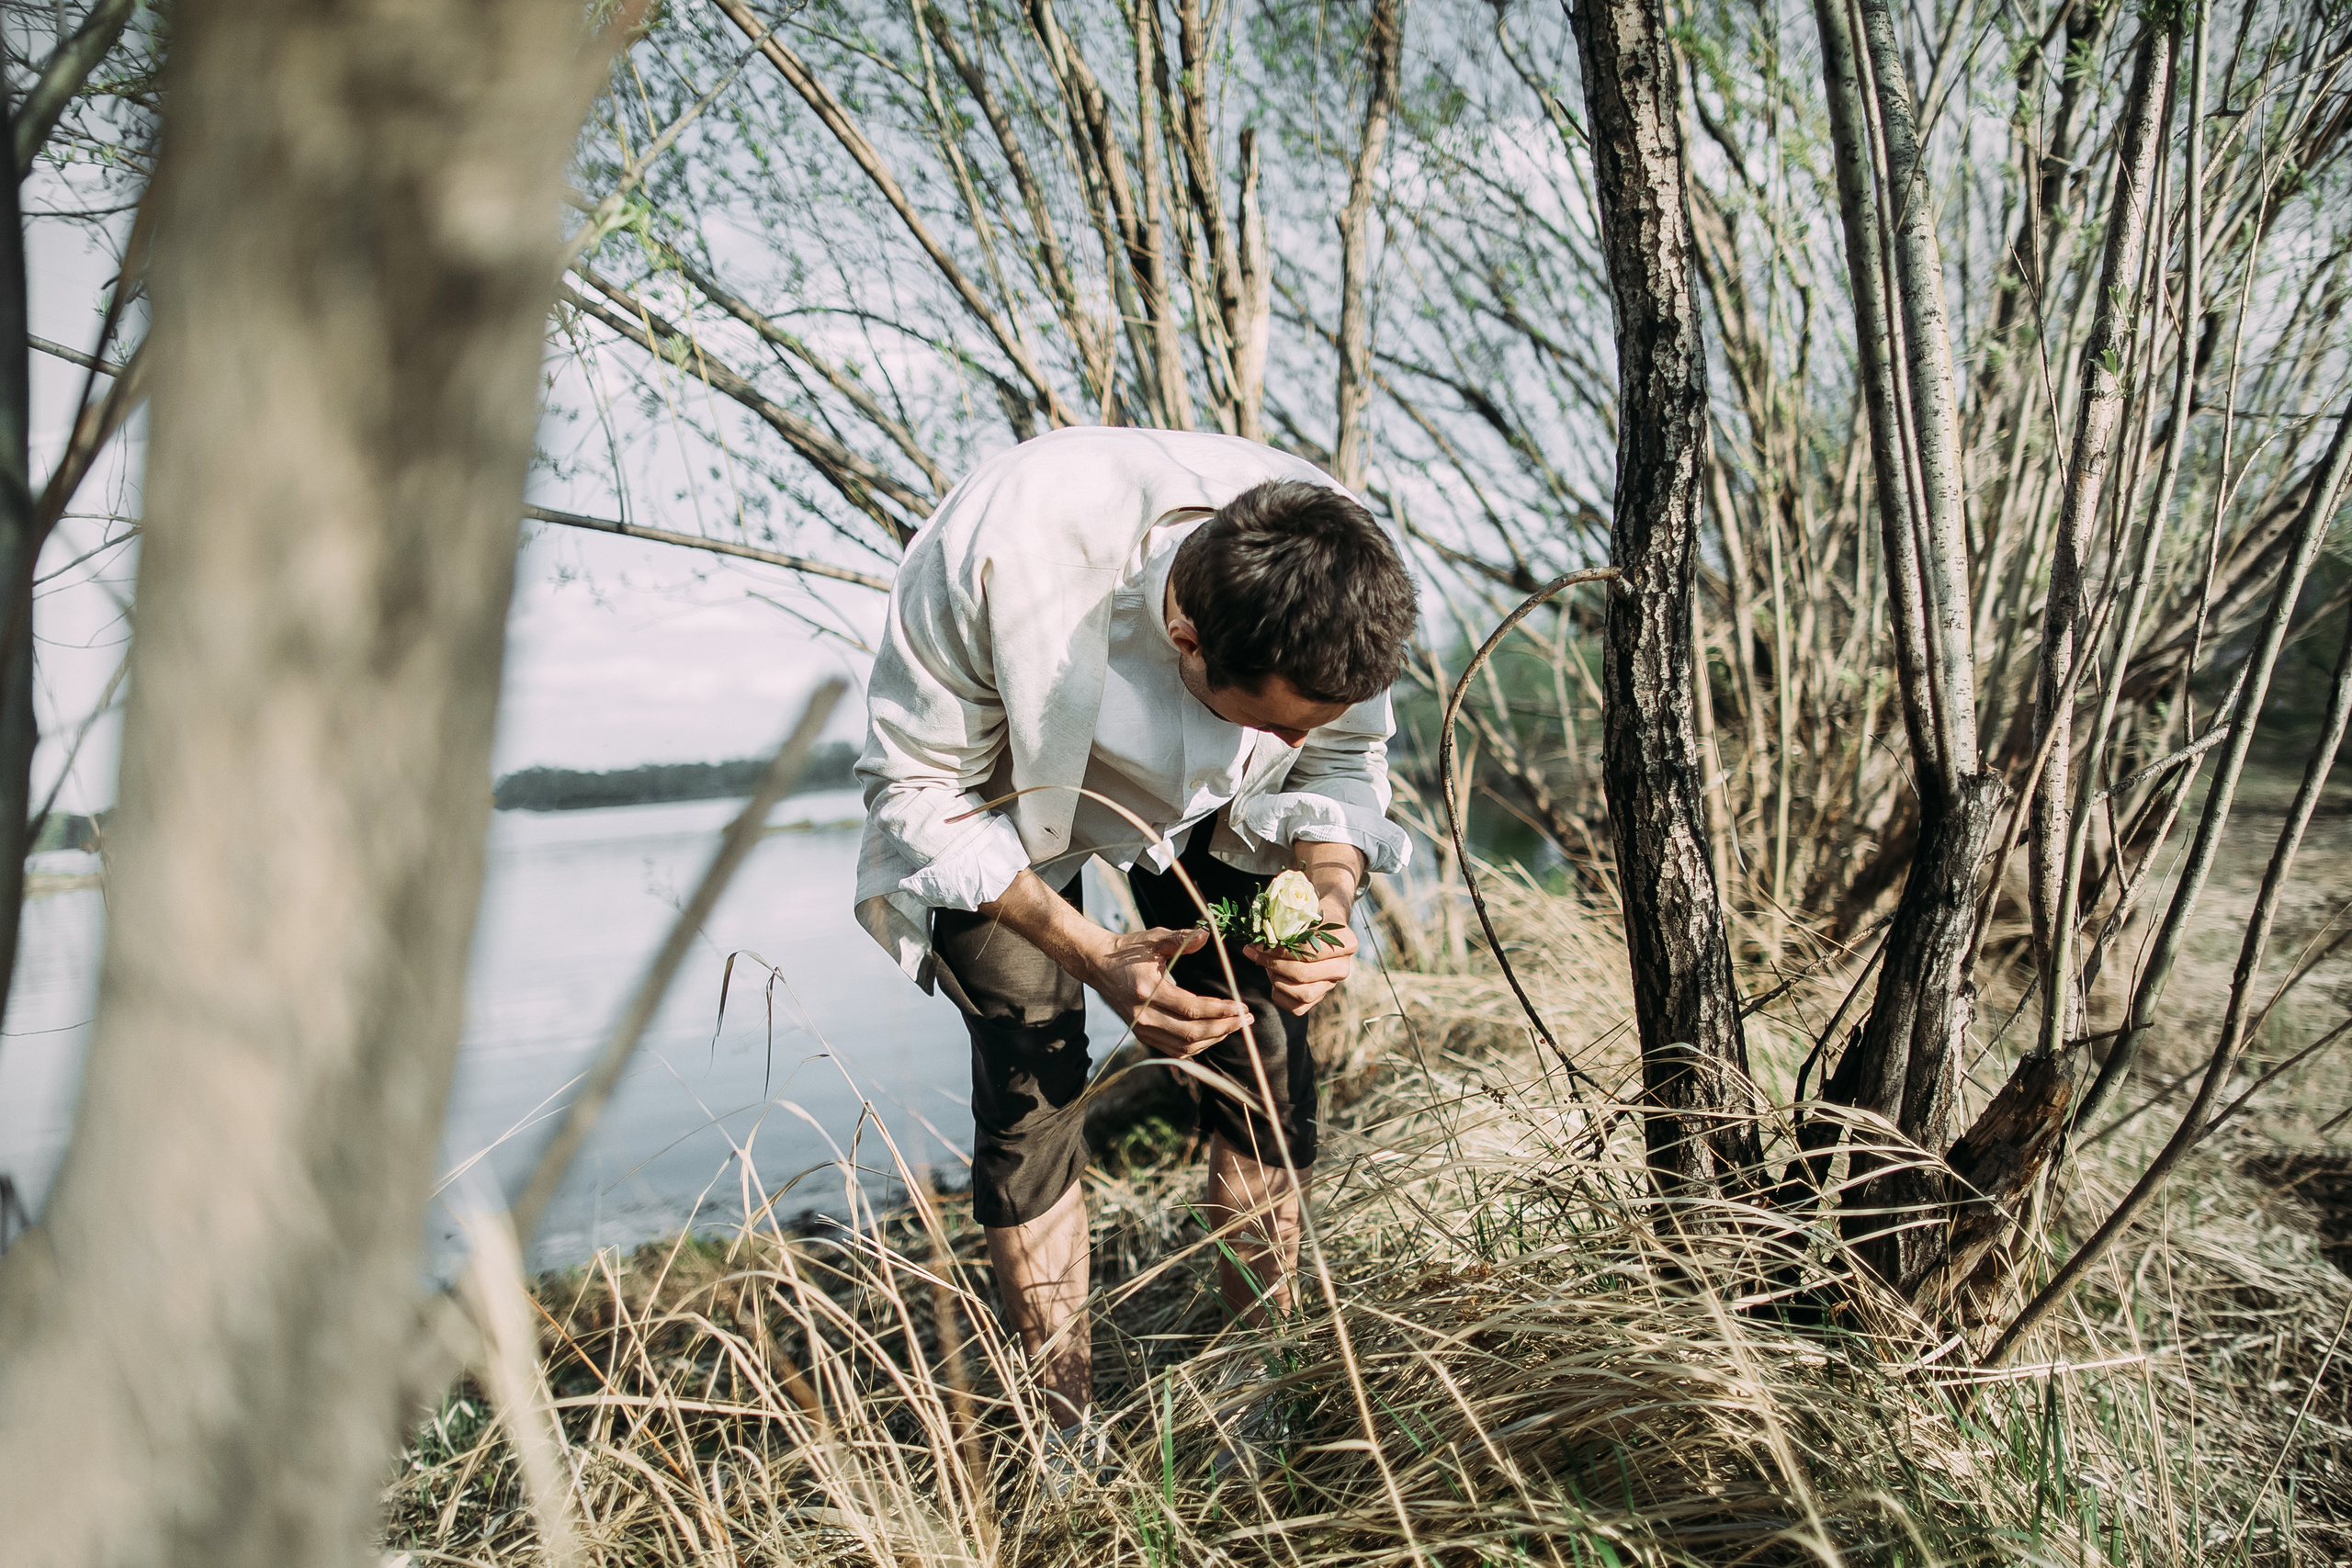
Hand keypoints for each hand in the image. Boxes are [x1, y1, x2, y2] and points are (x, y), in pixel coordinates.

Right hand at [1084, 925, 1248, 1057]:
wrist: (1100, 965)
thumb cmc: (1130, 950)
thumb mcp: (1154, 938)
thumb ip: (1181, 938)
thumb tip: (1207, 935)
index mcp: (1147, 991)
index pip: (1191, 1009)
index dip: (1219, 1010)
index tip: (1241, 1006)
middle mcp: (1143, 1016)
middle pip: (1191, 1033)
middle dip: (1223, 1027)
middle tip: (1245, 1019)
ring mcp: (1142, 1029)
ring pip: (1185, 1046)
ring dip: (1214, 1038)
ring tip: (1234, 1025)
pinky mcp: (1143, 1035)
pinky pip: (1175, 1050)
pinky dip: (1198, 1046)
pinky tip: (1214, 1034)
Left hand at [1245, 895, 1357, 1014]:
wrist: (1323, 925)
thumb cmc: (1310, 917)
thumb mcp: (1303, 914)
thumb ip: (1286, 926)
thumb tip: (1260, 938)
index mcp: (1346, 944)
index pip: (1308, 951)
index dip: (1279, 950)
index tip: (1258, 943)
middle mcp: (1343, 968)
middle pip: (1303, 974)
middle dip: (1273, 964)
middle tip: (1255, 952)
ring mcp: (1332, 985)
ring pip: (1302, 994)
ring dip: (1277, 980)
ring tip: (1267, 964)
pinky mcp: (1319, 997)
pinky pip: (1298, 1008)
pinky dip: (1279, 995)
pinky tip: (1274, 977)